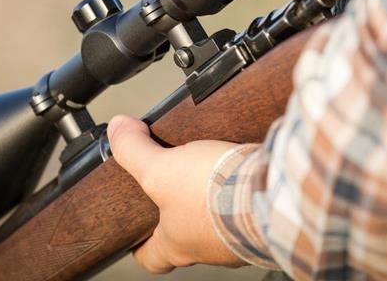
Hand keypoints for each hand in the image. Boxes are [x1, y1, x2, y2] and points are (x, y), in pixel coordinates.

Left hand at [107, 114, 244, 273]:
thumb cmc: (213, 195)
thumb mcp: (161, 170)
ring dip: (210, 200)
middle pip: (183, 235)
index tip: (134, 229)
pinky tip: (236, 170)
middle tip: (173, 184)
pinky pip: (242, 207)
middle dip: (176, 211)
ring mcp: (234, 235)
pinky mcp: (258, 218)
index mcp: (177, 243)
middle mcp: (206, 246)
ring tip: (208, 169)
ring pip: (214, 221)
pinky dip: (237, 192)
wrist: (269, 191)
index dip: (138, 243)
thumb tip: (117, 130)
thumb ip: (134, 150)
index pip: (150, 256)